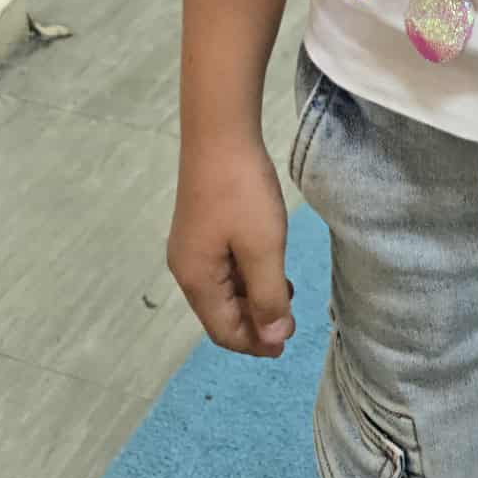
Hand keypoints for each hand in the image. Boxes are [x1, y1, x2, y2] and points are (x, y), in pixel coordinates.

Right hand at [167, 137, 294, 357]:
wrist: (220, 133)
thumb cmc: (241, 192)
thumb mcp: (263, 247)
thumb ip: (269, 296)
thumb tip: (272, 338)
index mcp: (197, 280)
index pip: (224, 331)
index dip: (255, 344)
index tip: (287, 344)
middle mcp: (186, 268)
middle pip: (220, 313)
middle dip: (255, 323)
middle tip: (290, 322)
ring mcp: (191, 246)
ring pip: (224, 289)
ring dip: (253, 298)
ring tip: (286, 294)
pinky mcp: (200, 226)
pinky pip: (223, 267)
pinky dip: (247, 275)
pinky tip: (269, 266)